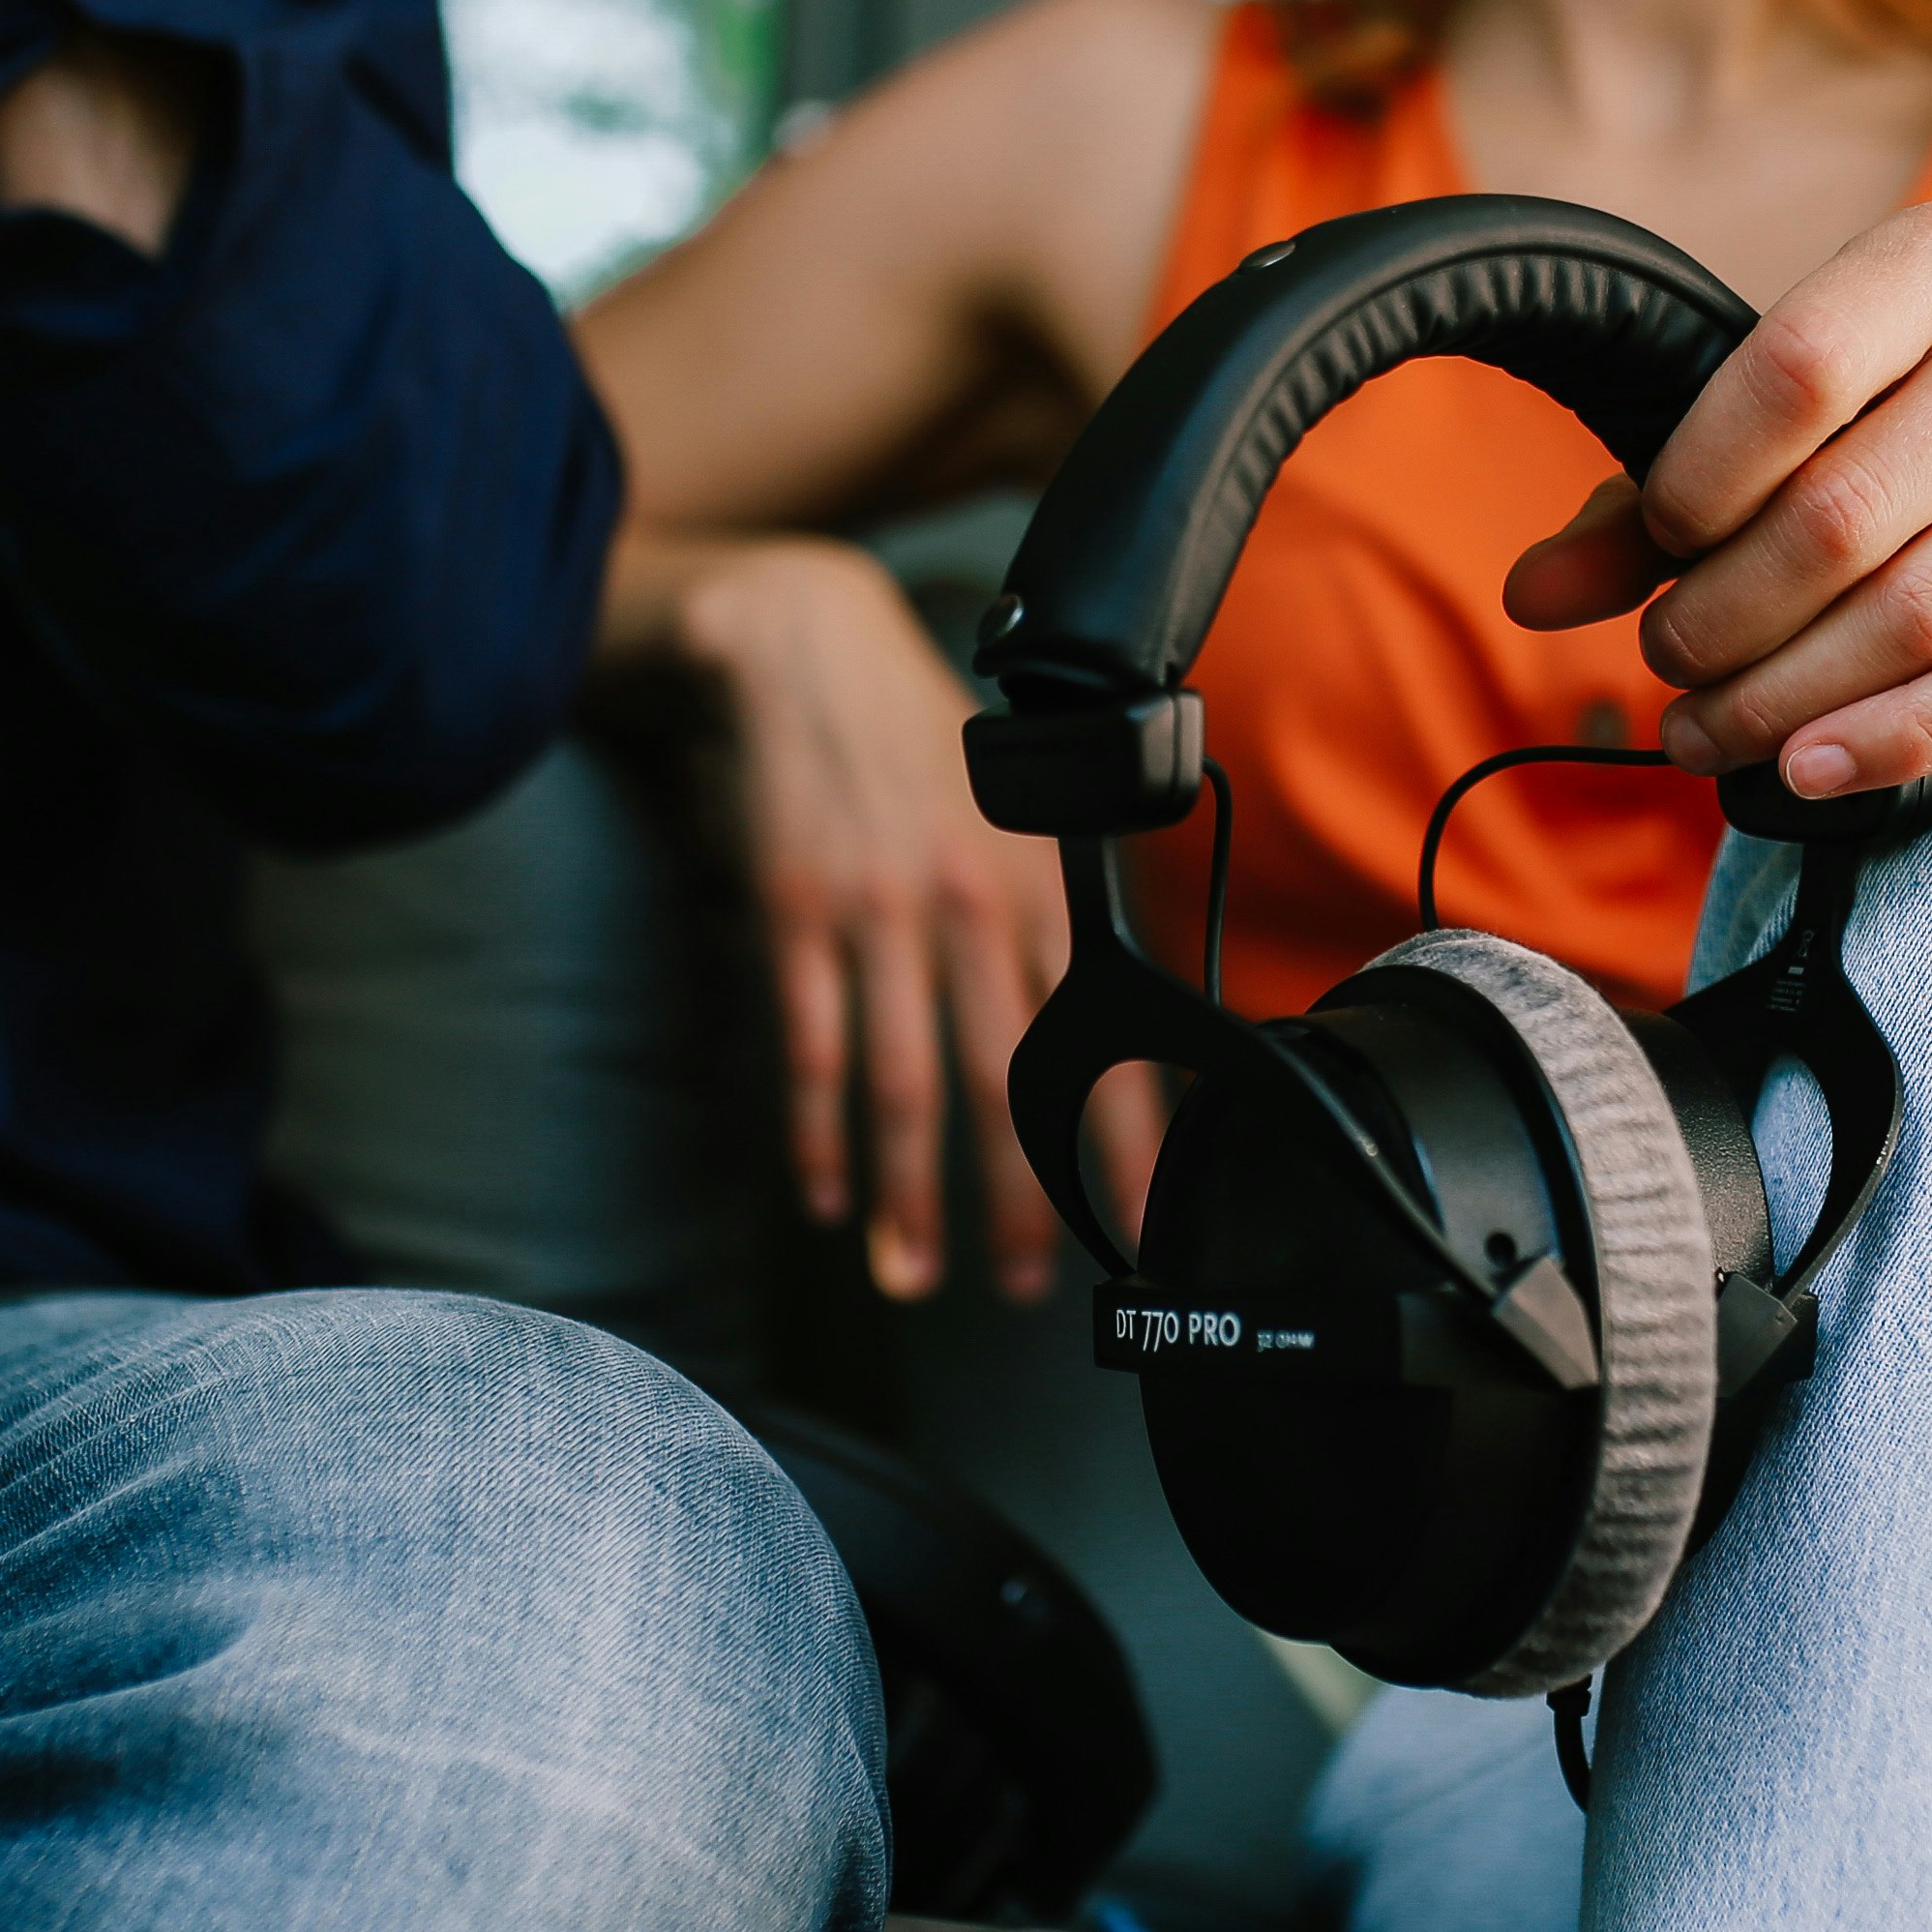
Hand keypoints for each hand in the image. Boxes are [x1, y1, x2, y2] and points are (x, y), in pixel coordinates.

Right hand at [661, 543, 1120, 1303]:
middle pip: (1008, 1085)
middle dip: (1019, 1202)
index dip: (1120, 1146)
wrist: (811, 648)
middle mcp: (972, 907)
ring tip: (913, 1273)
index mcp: (1042, 891)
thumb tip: (1114, 1030)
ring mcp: (880, 912)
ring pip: (904, 1085)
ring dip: (910, 1195)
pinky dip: (817, 1133)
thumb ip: (1058, 918)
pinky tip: (825, 1193)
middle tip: (1026, 1283)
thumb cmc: (924, 742)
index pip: (1099, 1043)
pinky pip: (813, 1047)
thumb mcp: (1020, 816)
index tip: (1133, 1225)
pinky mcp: (797, 912)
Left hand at [1500, 202, 1931, 795]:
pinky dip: (1895, 737)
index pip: (1793, 366)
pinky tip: (1809, 767)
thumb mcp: (1823, 412)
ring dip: (1787, 698)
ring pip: (1922, 610)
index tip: (1655, 551)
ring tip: (1710, 734)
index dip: (1696, 482)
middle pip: (1843, 515)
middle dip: (1724, 619)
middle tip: (1670, 668)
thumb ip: (1667, 493)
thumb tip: (1532, 593)